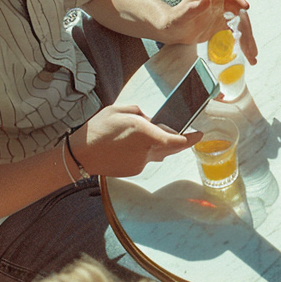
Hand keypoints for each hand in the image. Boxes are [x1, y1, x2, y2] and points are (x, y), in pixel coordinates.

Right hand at [71, 104, 194, 176]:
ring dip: (158, 145)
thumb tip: (150, 119)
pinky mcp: (135, 170)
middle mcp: (147, 151)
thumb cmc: (98, 130)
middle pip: (172, 148)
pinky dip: (144, 152)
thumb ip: (139, 113)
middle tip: (187, 135)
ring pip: (158, 153)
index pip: (177, 141)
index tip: (200, 134)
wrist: (80, 155)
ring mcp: (141, 163)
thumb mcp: (118, 111)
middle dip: (180, 141)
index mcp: (145, 134)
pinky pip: (147, 159)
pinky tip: (129, 146)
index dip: (191, 139)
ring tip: (141, 136)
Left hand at [160, 0, 256, 62]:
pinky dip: (242, 43)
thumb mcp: (181, 16)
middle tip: (250, 47)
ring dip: (248, 40)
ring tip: (252, 56)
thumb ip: (193, 8)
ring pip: (240, 26)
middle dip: (247, 30)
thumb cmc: (172, 21)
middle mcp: (218, 6)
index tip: (246, 7)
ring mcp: (221, 16)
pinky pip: (236, 33)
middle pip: (239, 14)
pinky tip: (247, 54)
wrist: (170, 31)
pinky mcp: (221, 27)